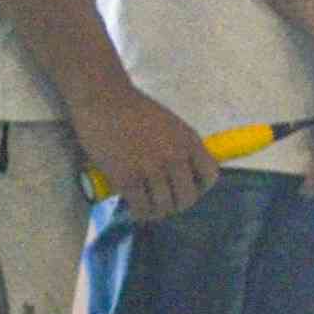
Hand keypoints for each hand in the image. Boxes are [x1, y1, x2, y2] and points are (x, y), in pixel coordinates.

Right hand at [79, 85, 215, 221]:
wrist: (104, 99)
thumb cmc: (134, 110)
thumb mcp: (171, 125)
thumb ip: (180, 146)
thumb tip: (182, 172)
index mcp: (190, 142)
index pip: (210, 176)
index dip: (199, 188)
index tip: (187, 190)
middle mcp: (175, 157)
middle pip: (187, 198)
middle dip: (176, 205)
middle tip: (164, 204)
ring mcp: (152, 169)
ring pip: (164, 207)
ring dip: (156, 212)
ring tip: (148, 208)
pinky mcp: (128, 178)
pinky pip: (141, 207)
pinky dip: (140, 213)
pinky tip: (135, 210)